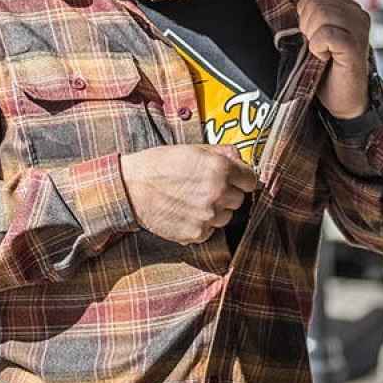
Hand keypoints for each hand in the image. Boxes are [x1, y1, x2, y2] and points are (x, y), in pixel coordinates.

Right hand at [119, 144, 257, 244]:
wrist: (131, 187)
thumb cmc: (160, 164)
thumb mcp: (192, 149)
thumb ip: (221, 152)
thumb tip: (240, 157)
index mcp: (220, 168)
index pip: (251, 180)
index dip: (242, 179)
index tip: (234, 180)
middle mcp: (218, 193)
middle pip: (239, 200)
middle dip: (227, 194)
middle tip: (206, 188)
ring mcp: (208, 216)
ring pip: (225, 217)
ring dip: (215, 211)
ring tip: (193, 200)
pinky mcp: (196, 234)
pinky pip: (210, 231)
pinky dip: (201, 224)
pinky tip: (185, 212)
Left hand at [297, 0, 369, 118]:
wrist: (344, 102)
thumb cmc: (328, 70)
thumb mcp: (317, 35)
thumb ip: (312, 15)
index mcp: (349, 8)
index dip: (305, 9)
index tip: (310, 32)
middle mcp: (359, 14)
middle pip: (317, 0)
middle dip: (307, 24)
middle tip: (316, 45)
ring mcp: (360, 29)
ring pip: (321, 13)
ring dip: (312, 37)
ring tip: (322, 52)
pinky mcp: (356, 46)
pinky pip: (326, 34)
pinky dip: (318, 47)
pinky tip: (325, 58)